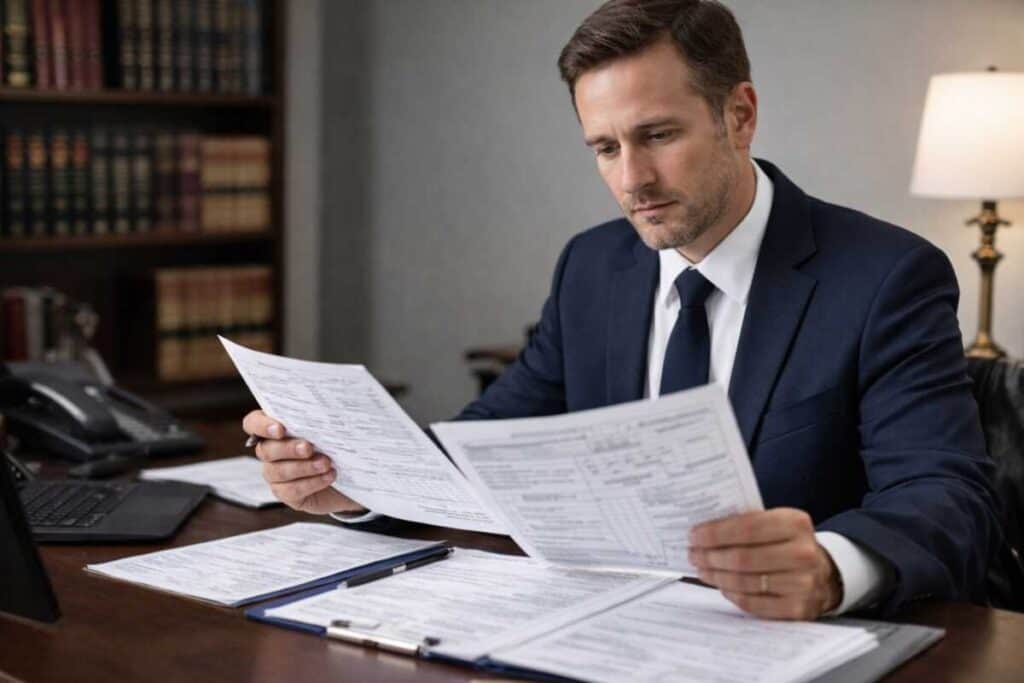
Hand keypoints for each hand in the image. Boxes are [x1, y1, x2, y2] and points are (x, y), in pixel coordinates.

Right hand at [242, 410, 365, 514]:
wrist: (350, 472)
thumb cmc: (336, 443)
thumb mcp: (330, 427)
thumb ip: (320, 418)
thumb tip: (327, 408)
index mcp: (275, 428)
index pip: (253, 423)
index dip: (261, 425)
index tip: (280, 429)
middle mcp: (270, 451)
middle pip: (266, 450)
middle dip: (288, 448)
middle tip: (309, 448)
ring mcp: (275, 474)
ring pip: (277, 471)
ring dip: (303, 467)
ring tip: (325, 463)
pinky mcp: (286, 493)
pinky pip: (291, 490)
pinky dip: (312, 483)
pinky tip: (328, 476)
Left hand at [688, 508, 841, 619]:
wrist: (825, 574)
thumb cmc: (789, 544)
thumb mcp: (777, 523)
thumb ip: (747, 522)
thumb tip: (703, 530)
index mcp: (795, 523)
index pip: (746, 528)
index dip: (715, 533)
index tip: (694, 535)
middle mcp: (803, 553)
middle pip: (742, 557)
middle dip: (710, 556)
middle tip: (693, 554)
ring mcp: (803, 583)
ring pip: (744, 581)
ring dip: (716, 576)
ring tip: (702, 569)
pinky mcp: (798, 608)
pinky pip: (753, 603)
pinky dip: (732, 594)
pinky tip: (722, 585)